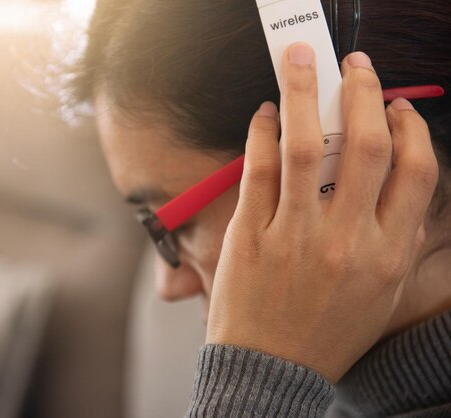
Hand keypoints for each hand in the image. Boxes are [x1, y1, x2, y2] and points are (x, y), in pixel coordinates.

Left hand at [206, 43, 438, 383]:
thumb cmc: (327, 330)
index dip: (408, 127)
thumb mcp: (380, 291)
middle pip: (366, 144)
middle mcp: (345, 240)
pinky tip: (264, 114)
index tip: (394, 106)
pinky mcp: (250, 235)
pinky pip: (258, 169)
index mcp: (386, 253)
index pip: (415, 169)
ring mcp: (294, 235)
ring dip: (303, 91)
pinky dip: (261, 132)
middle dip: (363, 91)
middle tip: (355, 65)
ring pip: (305, 145)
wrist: (271, 369)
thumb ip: (395, 235)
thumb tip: (398, 177)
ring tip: (299, 59)